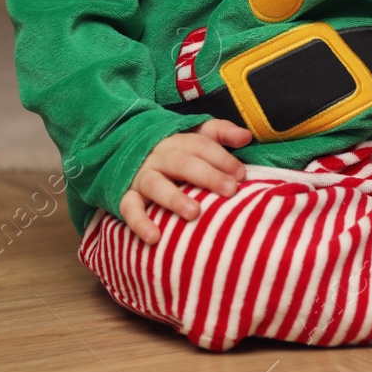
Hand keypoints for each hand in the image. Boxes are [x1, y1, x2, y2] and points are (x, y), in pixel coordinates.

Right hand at [119, 118, 252, 243]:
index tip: (241, 175)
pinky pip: (129, 208)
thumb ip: (221, 133)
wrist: (125, 151)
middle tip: (230, 190)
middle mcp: (159, 156)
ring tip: (194, 213)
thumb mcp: (196, 136)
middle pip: (183, 163)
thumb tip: (246, 136)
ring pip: (156, 184)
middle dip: (207, 176)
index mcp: (178, 141)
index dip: (222, 158)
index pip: (202, 145)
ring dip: (174, 198)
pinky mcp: (126, 196)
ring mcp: (141, 176)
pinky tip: (154, 237)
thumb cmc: (176, 152)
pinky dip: (139, 222)